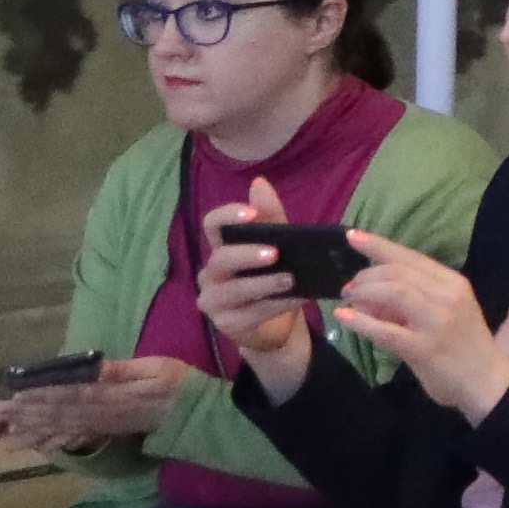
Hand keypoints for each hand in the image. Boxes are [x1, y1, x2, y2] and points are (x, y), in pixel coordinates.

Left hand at [0, 354, 192, 454]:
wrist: (196, 414)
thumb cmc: (177, 385)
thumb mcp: (155, 368)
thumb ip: (123, 370)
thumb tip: (92, 368)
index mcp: (111, 397)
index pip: (69, 396)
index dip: (40, 398)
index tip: (13, 398)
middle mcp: (100, 415)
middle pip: (55, 415)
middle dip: (22, 417)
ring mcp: (101, 426)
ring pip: (59, 430)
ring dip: (29, 433)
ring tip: (1, 437)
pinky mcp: (105, 432)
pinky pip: (74, 438)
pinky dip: (52, 442)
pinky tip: (34, 446)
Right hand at [193, 226, 318, 384]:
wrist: (279, 324)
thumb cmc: (273, 277)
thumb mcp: (280, 245)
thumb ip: (270, 217)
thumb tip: (259, 183)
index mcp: (222, 248)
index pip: (212, 225)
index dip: (227, 216)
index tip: (250, 213)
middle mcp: (211, 274)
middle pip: (220, 258)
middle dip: (247, 254)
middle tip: (274, 253)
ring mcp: (214, 300)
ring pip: (234, 290)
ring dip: (264, 284)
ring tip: (291, 279)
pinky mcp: (226, 324)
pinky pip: (250, 315)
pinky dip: (276, 306)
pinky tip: (297, 300)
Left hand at [324, 234, 508, 418]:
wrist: (487, 382)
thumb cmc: (465, 345)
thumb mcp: (448, 311)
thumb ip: (416, 297)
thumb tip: (373, 291)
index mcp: (454, 283)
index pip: (411, 256)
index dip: (378, 245)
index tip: (353, 236)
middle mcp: (448, 296)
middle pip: (398, 272)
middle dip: (367, 275)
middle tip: (349, 287)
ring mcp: (437, 322)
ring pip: (394, 292)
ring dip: (365, 292)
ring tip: (349, 299)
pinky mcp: (424, 348)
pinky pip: (386, 330)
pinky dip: (361, 321)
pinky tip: (344, 317)